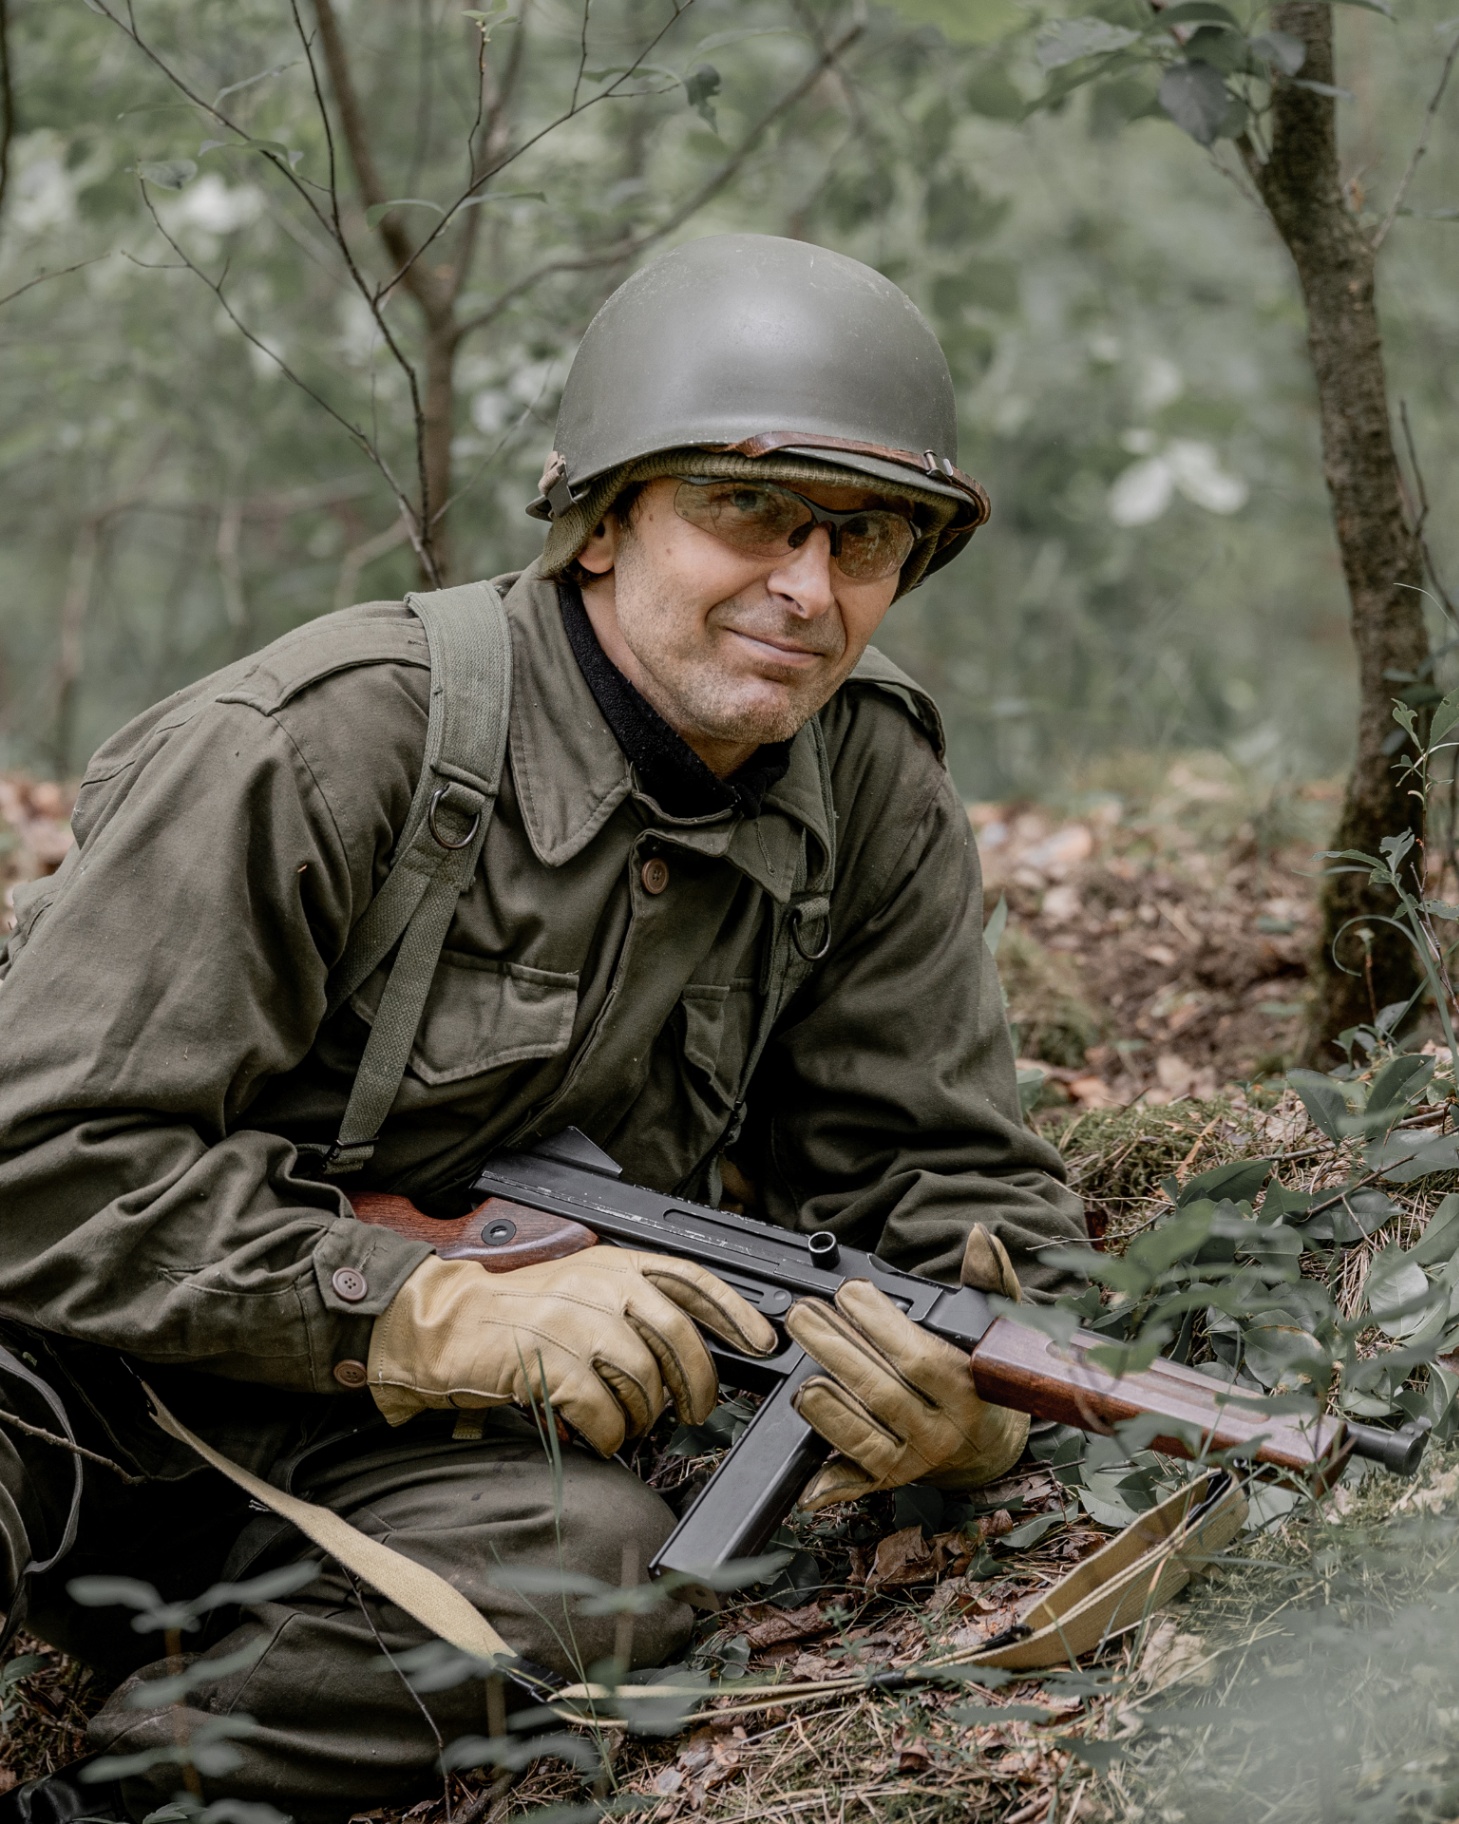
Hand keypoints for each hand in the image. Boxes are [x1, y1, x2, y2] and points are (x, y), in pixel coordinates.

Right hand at [367, 1248, 776, 1455]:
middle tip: (696, 1411)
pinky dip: (610, 1433)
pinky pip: (605, 1412)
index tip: (762, 1341)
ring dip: (645, 1414)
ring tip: (630, 1423)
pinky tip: (600, 1435)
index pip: (694, 1279)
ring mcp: (576, 1323)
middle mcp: (602, 1286)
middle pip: (680, 1339)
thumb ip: (633, 1304)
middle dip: (698, 1384)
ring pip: (645, 1381)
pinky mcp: (551, 1364)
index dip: (735, 1312)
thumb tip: (689, 1348)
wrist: (447, 1323)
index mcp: (616, 1263)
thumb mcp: (582, 1287)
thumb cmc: (517, 1312)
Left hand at [785, 1275, 1028, 1510]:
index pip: (921, 1360)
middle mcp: (942, 1431)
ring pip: (864, 1438)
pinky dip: (832, 1481)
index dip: (882, 1327)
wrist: (989, 1443)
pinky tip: (808, 1482)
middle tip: (802, 1315)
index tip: (849, 1292)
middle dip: (838, 1352)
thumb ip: (988, 1280)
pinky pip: (857, 1480)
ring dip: (827, 1408)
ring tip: (798, 1374)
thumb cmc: (983, 1373)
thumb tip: (980, 1238)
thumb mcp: (993, 1323)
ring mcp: (914, 1459)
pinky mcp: (888, 1478)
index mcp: (969, 1391)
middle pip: (882, 1394)